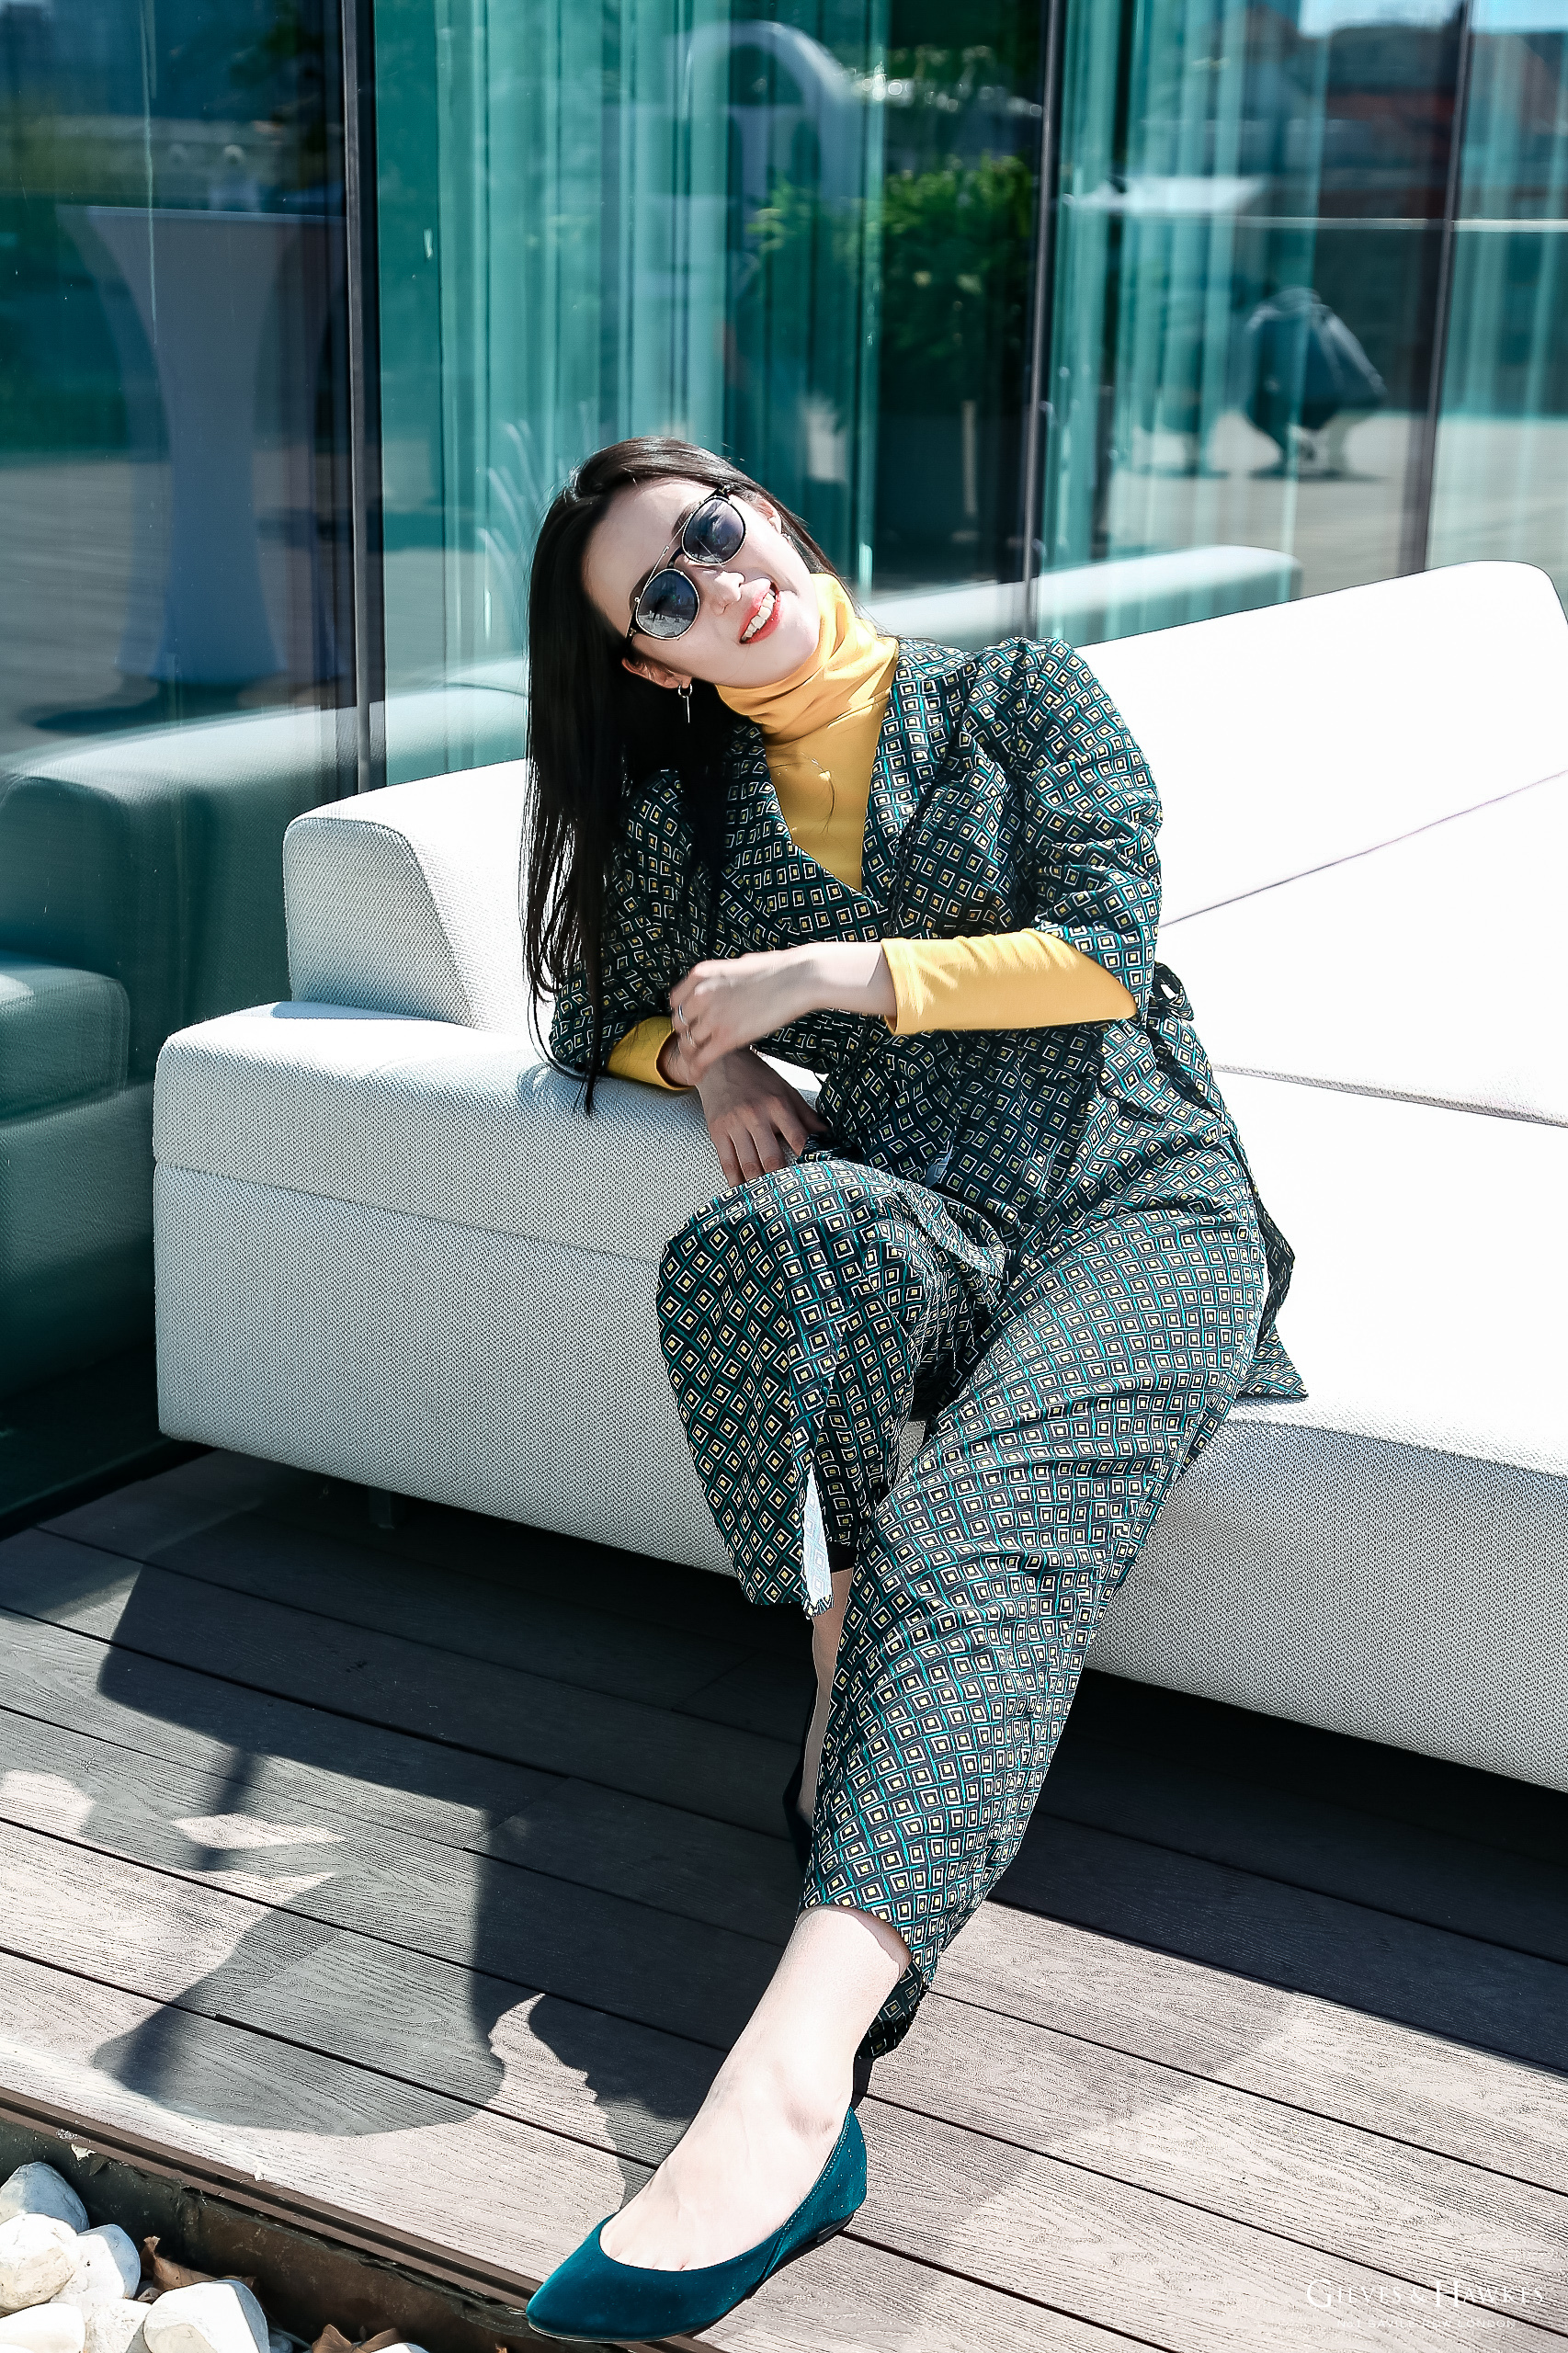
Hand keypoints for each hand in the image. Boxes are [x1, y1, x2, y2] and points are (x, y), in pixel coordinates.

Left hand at [667, 949, 813, 1081]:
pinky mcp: (727, 1037)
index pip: (676, 1001)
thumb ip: (722, 979)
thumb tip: (723, 985)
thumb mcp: (737, 966)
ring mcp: (713, 1017)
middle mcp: (701, 994)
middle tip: (698, 1043)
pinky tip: (697, 1076)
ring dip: (694, 1053)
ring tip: (698, 1062)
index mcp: (702, 974)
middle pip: (680, 1023)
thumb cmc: (778, 970)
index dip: (683, 1015)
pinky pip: (701, 1059)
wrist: (798, 978)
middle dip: (688, 1034)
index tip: (690, 1023)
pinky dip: (697, 1070)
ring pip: (689, 1043)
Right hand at [672, 1044, 828, 1187]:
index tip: (814, 1177)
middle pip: (771, 1158)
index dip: (808, 1160)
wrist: (719, 1064)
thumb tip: (828, 1135)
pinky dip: (736, 1181)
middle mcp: (755, 1116)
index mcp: (777, 1105)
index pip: (798, 1139)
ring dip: (759, 1185)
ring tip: (770, 1200)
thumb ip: (806, 1115)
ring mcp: (734, 1125)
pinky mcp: (717, 1132)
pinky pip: (727, 1163)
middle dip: (781, 1180)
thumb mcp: (785, 1090)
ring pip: (748, 1165)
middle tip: (791, 1197)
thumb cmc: (757, 1078)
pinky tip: (744, 1192)